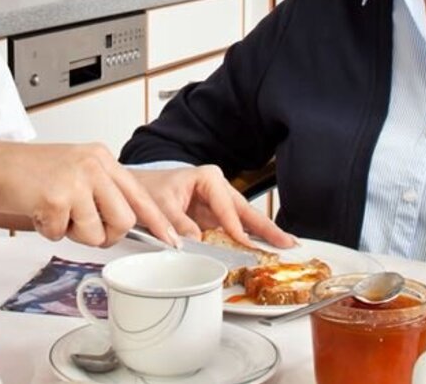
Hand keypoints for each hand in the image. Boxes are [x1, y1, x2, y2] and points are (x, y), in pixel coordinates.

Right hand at [0, 142, 178, 247]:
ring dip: (74, 233)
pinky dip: (49, 230)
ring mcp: (75, 179)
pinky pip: (63, 235)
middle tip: (81, 225)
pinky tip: (38, 210)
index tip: (174, 240)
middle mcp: (93, 164)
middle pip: (124, 220)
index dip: (158, 222)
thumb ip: (101, 190)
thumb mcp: (74, 170)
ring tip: (55, 212)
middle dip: (106, 234)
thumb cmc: (29, 173)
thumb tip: (124, 224)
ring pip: (96, 233)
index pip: (140, 194)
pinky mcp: (55, 196)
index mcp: (102, 157)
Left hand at [129, 165, 296, 248]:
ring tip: (284, 246)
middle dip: (267, 228)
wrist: (139, 191)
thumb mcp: (160, 205)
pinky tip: (264, 248)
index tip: (246, 243)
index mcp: (208, 178)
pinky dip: (249, 239)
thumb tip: (194, 239)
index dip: (236, 227)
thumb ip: (177, 222)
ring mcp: (219, 203)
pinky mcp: (216, 217)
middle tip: (287, 242)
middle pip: (246, 211)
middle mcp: (218, 188)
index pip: (226, 206)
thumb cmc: (149, 190)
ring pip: (245, 220)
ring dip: (263, 234)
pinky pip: (235, 229)